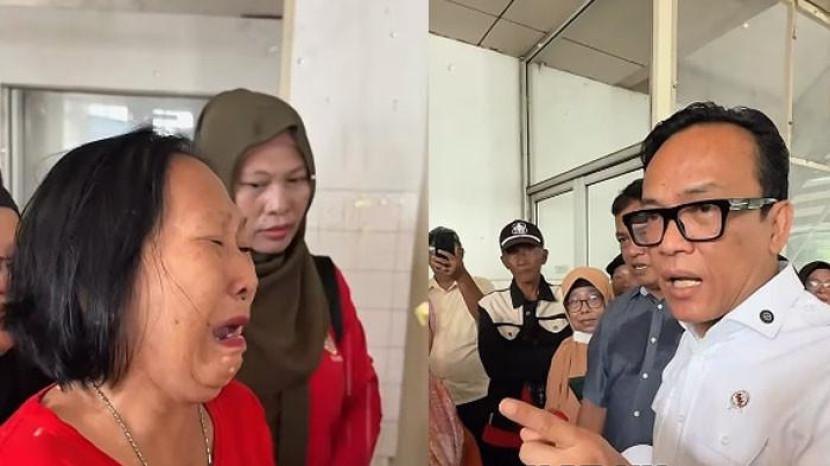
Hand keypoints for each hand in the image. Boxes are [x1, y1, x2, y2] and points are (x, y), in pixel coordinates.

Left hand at [430, 248, 464, 279]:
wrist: (461, 275)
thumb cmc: (459, 265)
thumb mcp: (460, 258)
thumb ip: (458, 252)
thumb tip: (456, 245)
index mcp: (456, 260)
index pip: (449, 255)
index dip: (443, 252)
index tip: (438, 250)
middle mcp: (453, 265)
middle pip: (444, 261)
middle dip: (437, 258)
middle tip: (432, 256)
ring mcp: (451, 270)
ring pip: (442, 266)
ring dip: (436, 264)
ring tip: (432, 261)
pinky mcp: (448, 274)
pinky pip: (442, 271)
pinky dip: (438, 268)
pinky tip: (434, 265)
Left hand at [499, 398, 629, 465]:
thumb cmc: (607, 464)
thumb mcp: (590, 440)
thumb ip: (558, 431)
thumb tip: (526, 431)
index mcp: (581, 443)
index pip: (547, 424)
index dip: (524, 414)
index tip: (505, 404)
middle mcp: (568, 463)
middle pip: (527, 449)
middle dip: (537, 450)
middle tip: (558, 455)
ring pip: (530, 463)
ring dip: (541, 463)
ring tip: (566, 464)